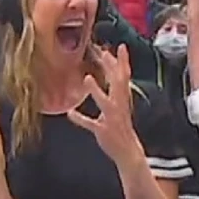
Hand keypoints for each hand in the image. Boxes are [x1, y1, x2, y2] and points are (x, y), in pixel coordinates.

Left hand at [67, 45, 142, 165]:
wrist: (128, 152)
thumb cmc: (120, 127)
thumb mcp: (119, 106)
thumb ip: (111, 90)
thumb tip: (97, 74)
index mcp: (124, 100)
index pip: (125, 78)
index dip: (123, 62)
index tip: (121, 47)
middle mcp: (120, 107)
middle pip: (118, 85)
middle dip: (114, 69)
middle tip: (106, 53)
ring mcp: (112, 119)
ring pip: (106, 102)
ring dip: (97, 92)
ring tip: (87, 79)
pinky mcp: (104, 131)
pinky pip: (92, 124)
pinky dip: (81, 119)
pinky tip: (70, 113)